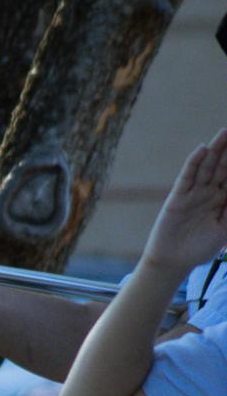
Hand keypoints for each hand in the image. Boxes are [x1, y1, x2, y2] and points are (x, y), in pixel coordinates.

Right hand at [142, 128, 226, 273]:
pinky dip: (193, 163)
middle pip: (223, 167)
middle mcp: (210, 193)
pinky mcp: (178, 197)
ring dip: (216, 150)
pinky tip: (202, 150)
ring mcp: (194, 193)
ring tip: (224, 133)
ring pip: (207, 167)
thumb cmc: (201, 248)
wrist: (174, 262)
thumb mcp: (225, 229)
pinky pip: (187, 177)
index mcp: (224, 200)